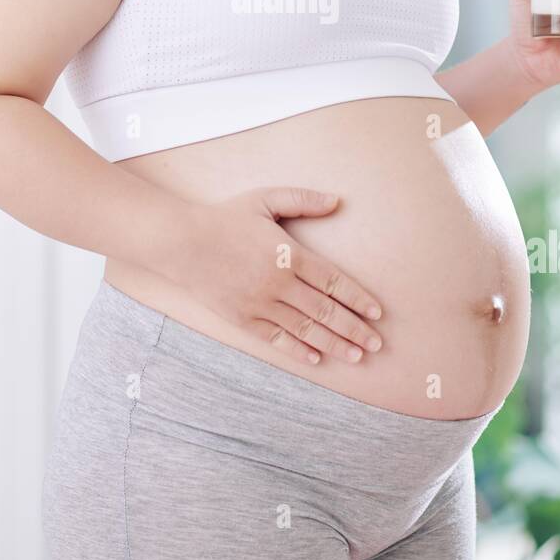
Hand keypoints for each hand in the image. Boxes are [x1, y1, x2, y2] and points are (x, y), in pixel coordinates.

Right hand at [171, 187, 383, 366]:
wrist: (181, 243)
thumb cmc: (225, 217)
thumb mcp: (265, 200)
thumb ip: (303, 200)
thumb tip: (337, 201)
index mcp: (289, 254)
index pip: (333, 282)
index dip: (358, 299)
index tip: (378, 313)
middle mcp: (279, 283)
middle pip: (325, 311)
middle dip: (354, 329)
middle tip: (377, 344)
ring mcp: (260, 304)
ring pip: (305, 330)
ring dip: (334, 344)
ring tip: (356, 356)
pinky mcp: (243, 319)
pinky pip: (276, 339)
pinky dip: (298, 350)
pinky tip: (316, 359)